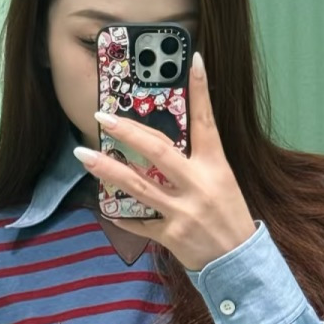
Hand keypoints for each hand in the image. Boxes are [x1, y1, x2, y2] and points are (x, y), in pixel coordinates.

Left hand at [72, 50, 257, 271]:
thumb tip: (164, 145)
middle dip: (126, 132)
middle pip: (157, 151)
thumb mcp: (223, 183)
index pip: (208, 121)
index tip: (193, 60)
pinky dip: (120, 216)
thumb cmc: (231, 219)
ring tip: (84, 155)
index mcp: (216, 167)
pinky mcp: (171, 235)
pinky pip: (139, 222)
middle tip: (102, 116)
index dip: (201, 90)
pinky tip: (104, 208)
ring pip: (137, 185)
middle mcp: (198, 185)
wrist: (239, 264)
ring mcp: (183, 212)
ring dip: (107, 169)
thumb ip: (198, 163)